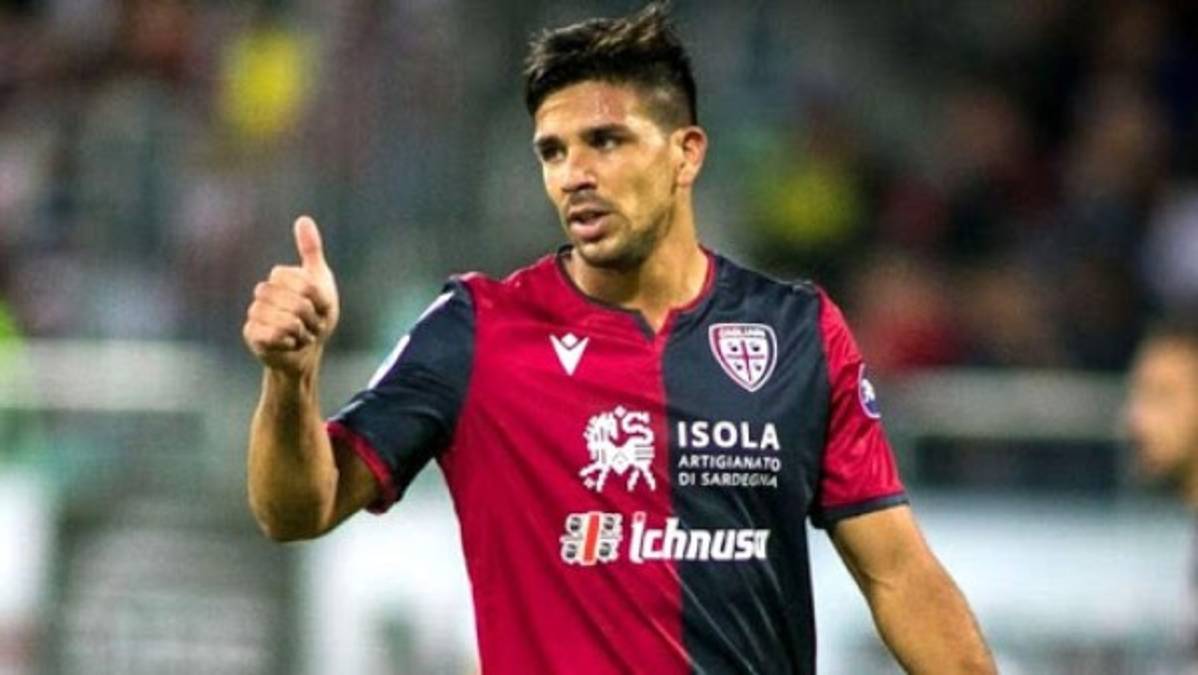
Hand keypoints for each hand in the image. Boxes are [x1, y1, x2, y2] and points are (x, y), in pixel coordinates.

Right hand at [243, 216, 340, 375]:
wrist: (307, 350)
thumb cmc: (316, 314)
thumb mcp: (319, 280)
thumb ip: (311, 250)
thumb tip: (303, 218)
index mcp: (280, 277)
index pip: (303, 283)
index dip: (318, 298)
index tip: (320, 306)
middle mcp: (263, 292)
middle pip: (296, 302)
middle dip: (313, 318)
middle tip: (311, 324)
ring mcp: (255, 313)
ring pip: (287, 321)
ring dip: (303, 332)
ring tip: (301, 334)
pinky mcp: (251, 334)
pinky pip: (275, 336)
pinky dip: (291, 343)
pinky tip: (289, 344)